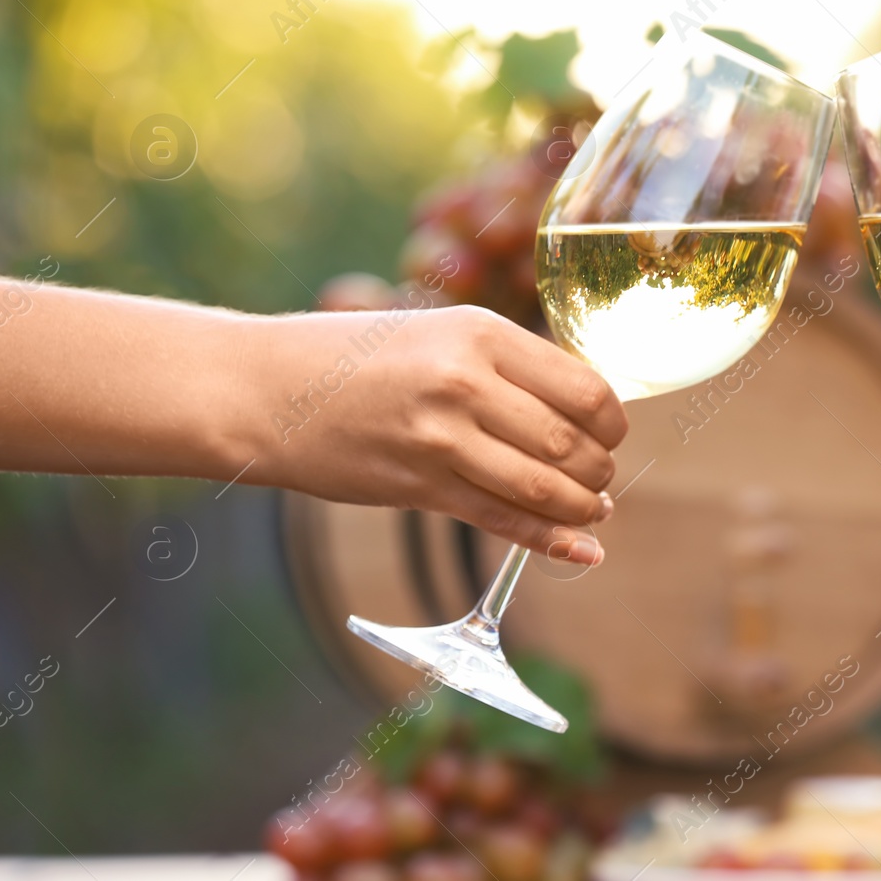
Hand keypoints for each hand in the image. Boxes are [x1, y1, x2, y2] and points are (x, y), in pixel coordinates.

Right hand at [242, 305, 627, 563]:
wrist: (268, 389)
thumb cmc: (359, 357)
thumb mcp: (441, 332)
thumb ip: (509, 365)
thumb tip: (585, 408)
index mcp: (481, 333)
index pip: (584, 388)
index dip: (612, 421)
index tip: (611, 433)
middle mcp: (465, 382)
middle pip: (571, 442)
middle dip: (601, 470)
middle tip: (602, 477)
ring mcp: (441, 438)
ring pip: (543, 487)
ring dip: (582, 507)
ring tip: (593, 510)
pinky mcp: (418, 486)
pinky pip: (502, 520)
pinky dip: (552, 540)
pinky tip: (583, 548)